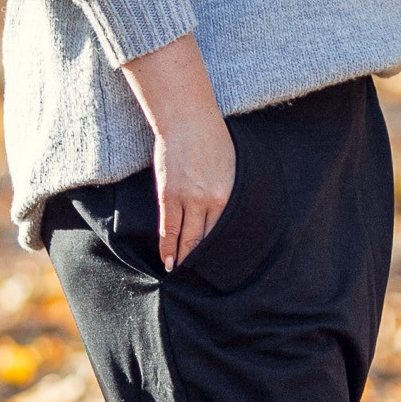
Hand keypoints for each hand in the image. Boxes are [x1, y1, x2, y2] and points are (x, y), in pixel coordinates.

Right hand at [120, 33, 234, 270]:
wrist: (188, 120)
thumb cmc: (213, 140)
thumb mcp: (231, 167)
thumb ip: (228, 192)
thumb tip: (227, 212)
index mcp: (230, 195)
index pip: (227, 232)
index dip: (224, 253)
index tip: (224, 268)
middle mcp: (211, 201)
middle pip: (208, 240)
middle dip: (206, 262)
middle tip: (205, 281)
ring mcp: (188, 199)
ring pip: (187, 238)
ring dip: (185, 259)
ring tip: (184, 276)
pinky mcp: (169, 195)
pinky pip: (168, 228)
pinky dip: (168, 247)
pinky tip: (169, 261)